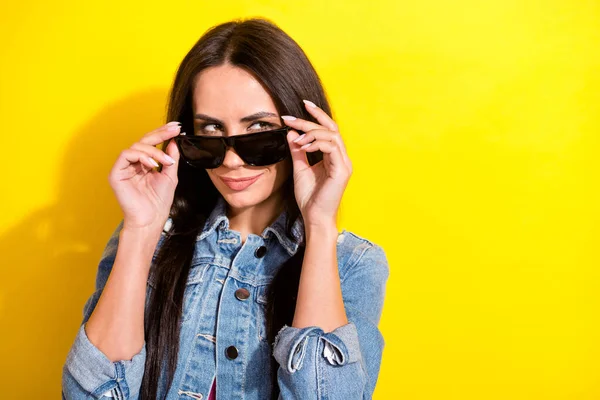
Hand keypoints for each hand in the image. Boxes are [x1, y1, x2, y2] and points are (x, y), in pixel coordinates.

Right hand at [108, 122, 180, 230]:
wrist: (151, 219)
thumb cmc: (159, 202)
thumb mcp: (170, 176)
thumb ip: (171, 158)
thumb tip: (174, 140)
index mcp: (144, 164)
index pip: (152, 143)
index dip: (163, 133)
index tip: (177, 127)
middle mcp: (133, 163)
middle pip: (144, 140)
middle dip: (160, 133)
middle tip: (174, 129)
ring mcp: (123, 168)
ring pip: (136, 146)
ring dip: (154, 151)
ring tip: (166, 161)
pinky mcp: (116, 173)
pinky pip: (126, 155)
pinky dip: (141, 156)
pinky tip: (153, 164)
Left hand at [282, 100, 352, 227]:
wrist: (314, 217)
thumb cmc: (309, 198)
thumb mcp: (300, 169)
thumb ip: (297, 151)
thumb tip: (291, 133)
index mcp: (334, 156)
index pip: (328, 129)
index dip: (316, 116)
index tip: (301, 105)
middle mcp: (342, 157)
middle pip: (330, 129)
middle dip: (309, 120)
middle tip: (290, 118)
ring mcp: (344, 163)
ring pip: (332, 135)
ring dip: (311, 133)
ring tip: (296, 139)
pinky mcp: (342, 170)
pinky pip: (332, 148)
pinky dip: (317, 144)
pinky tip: (303, 147)